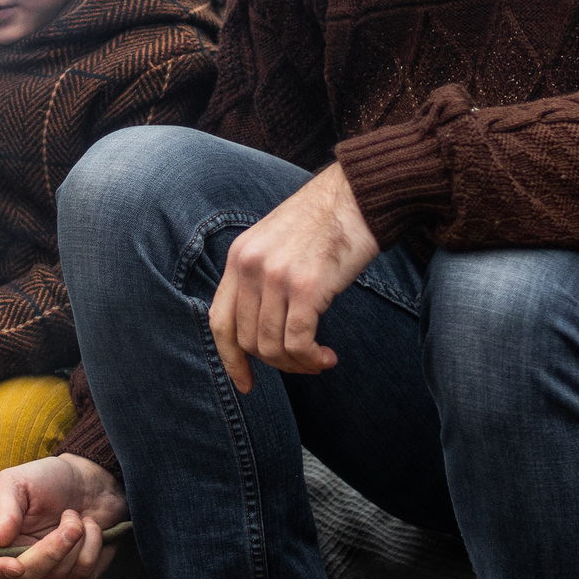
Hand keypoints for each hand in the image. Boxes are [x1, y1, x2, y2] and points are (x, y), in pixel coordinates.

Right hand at [0, 454, 127, 578]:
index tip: (15, 565)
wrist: (90, 481)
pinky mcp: (75, 577)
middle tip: (70, 519)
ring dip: (78, 540)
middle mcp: (18, 561)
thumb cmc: (49, 479)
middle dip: (52, 549)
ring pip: (59, 577)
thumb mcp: (17, 483)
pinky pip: (84, 575)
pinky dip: (94, 545)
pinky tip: (90, 528)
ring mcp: (47, 573)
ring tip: (78, 517)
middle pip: (26, 575)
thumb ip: (1, 513)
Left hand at [208, 161, 379, 392]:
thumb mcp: (275, 243)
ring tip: (319, 360)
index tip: (245, 383)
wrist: (358, 195)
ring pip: (272, 347)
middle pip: (248, 340)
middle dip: (276, 363)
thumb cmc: (325, 222)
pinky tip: (327, 357)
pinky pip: (297, 343)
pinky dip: (311, 359)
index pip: (219, 321)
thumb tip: (259, 331)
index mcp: (239, 257)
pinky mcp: (306, 287)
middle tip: (304, 363)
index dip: (230, 359)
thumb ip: (260, 278)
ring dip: (297, 364)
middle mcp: (250, 266)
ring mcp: (276, 276)